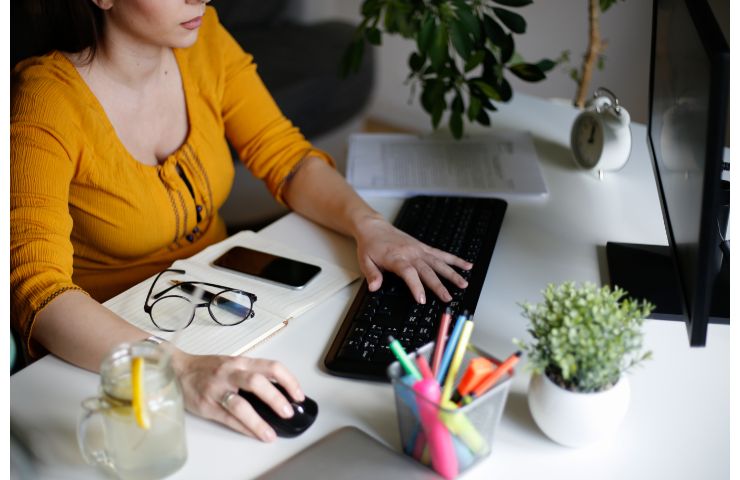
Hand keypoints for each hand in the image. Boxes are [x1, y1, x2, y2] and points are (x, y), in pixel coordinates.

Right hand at [172, 351, 303, 441]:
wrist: (178, 370)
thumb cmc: (208, 368)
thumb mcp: (233, 363)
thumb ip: (253, 373)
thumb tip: (279, 391)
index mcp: (241, 362)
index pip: (271, 367)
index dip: (289, 380)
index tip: (299, 395)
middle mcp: (230, 373)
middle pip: (257, 383)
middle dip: (276, 398)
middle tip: (288, 412)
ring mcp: (217, 390)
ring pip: (240, 404)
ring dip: (258, 421)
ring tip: (271, 433)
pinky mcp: (207, 406)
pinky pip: (227, 419)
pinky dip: (243, 428)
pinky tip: (255, 434)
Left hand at [353, 213, 471, 303]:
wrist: (374, 227)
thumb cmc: (370, 245)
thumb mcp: (365, 261)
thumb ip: (371, 274)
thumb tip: (374, 287)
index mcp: (396, 258)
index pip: (409, 273)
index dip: (416, 286)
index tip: (422, 299)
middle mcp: (410, 253)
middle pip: (427, 270)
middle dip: (438, 285)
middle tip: (447, 298)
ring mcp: (419, 250)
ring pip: (438, 263)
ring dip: (452, 273)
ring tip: (463, 284)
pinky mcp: (423, 247)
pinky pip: (441, 254)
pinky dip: (454, 260)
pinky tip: (466, 265)